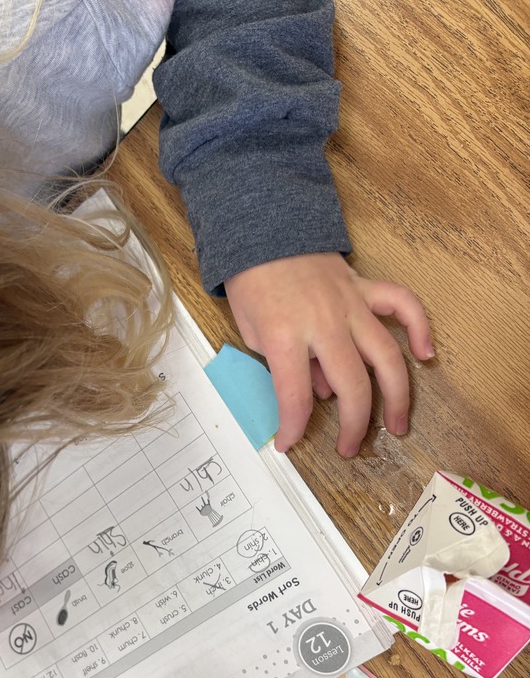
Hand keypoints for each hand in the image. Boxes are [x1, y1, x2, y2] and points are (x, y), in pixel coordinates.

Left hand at [224, 253, 434, 456]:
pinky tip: (425, 354)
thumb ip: (286, 363)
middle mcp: (324, 323)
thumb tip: (322, 391)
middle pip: (352, 384)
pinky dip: (419, 328)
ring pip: (386, 355)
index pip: (295, 396)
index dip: (294, 427)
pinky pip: (402, 305)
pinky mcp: (365, 287)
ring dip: (396, 395)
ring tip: (396, 425)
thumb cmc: (252, 283)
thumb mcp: (253, 332)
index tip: (289, 444)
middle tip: (351, 448)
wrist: (264, 228)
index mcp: (285, 335)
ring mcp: (350, 304)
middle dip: (354, 424)